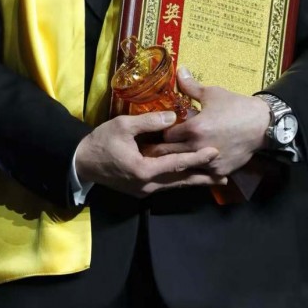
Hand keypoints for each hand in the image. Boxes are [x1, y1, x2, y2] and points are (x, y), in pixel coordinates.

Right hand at [74, 109, 219, 197]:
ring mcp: (144, 190)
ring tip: (215, 180)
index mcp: (143, 169)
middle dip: (203, 178)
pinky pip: (165, 186)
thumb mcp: (122, 126)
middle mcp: (147, 185)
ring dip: (194, 182)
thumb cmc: (101, 142)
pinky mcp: (141, 190)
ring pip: (174, 186)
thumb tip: (172, 116)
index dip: (197, 158)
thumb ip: (148, 121)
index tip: (214, 153)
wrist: (81, 163)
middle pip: (180, 181)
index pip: (176, 164)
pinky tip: (191, 178)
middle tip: (225, 176)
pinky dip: (180, 182)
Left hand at [141, 68, 269, 184]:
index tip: (165, 129)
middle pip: (168, 154)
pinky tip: (197, 159)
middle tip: (162, 144)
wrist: (262, 125)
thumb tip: (179, 69)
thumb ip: (191, 86)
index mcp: (194, 128)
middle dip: (163, 148)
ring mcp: (209, 162)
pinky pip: (201, 172)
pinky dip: (197, 167)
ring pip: (183, 165)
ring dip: (178, 159)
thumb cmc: (236, 107)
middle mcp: (198, 148)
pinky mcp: (219, 171)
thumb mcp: (212, 93)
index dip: (164, 132)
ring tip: (177, 153)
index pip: (165, 135)